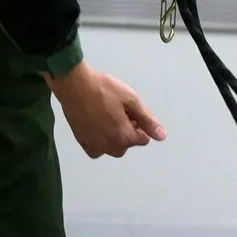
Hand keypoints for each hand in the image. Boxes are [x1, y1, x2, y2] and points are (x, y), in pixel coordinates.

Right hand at [45, 62, 165, 158]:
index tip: (130, 111)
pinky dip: (100, 143)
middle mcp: (110, 146)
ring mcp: (95, 145)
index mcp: (125, 136)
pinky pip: (96, 150)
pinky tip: (97, 127)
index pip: (143, 139)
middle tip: (119, 113)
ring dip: (114, 138)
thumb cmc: (104, 89)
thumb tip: (161, 136)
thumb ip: (147, 120)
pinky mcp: (82, 141)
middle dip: (127, 132)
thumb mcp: (131, 100)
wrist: (74, 86)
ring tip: (107, 118)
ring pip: (112, 149)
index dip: (140, 124)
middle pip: (127, 144)